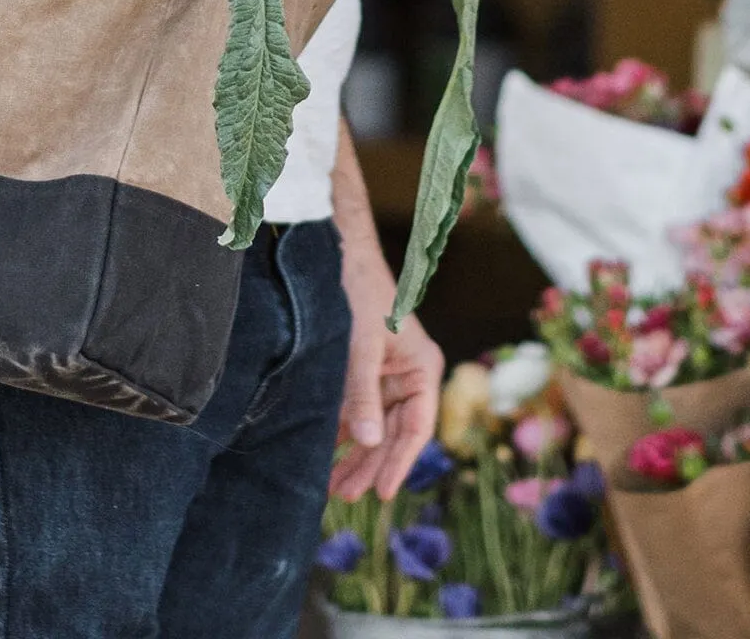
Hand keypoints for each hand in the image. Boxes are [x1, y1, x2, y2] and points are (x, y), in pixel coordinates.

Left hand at [330, 252, 445, 502]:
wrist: (339, 253)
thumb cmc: (360, 291)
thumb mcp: (361, 344)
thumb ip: (363, 392)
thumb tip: (367, 441)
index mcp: (423, 370)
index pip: (416, 429)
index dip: (398, 463)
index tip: (380, 493)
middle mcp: (408, 377)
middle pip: (392, 433)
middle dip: (370, 465)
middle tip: (345, 496)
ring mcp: (385, 375)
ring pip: (373, 426)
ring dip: (354, 454)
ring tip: (333, 487)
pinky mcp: (362, 370)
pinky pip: (357, 409)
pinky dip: (343, 430)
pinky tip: (326, 453)